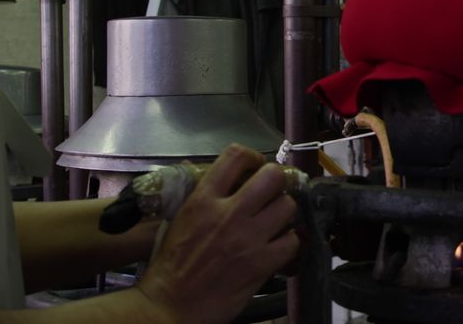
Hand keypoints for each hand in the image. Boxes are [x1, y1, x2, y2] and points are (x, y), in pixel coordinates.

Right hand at [137, 144, 300, 322]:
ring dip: (284, 212)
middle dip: (276, 182)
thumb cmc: (170, 264)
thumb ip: (201, 195)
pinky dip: (289, 242)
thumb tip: (211, 172)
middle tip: (272, 193)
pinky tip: (278, 245)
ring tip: (275, 220)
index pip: (235, 156)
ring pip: (288, 206)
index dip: (252, 156)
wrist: (171, 306)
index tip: (255, 167)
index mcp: (203, 199)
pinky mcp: (262, 263)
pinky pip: (292, 240)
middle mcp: (229, 213)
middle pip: (273, 177)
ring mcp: (248, 238)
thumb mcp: (179, 219)